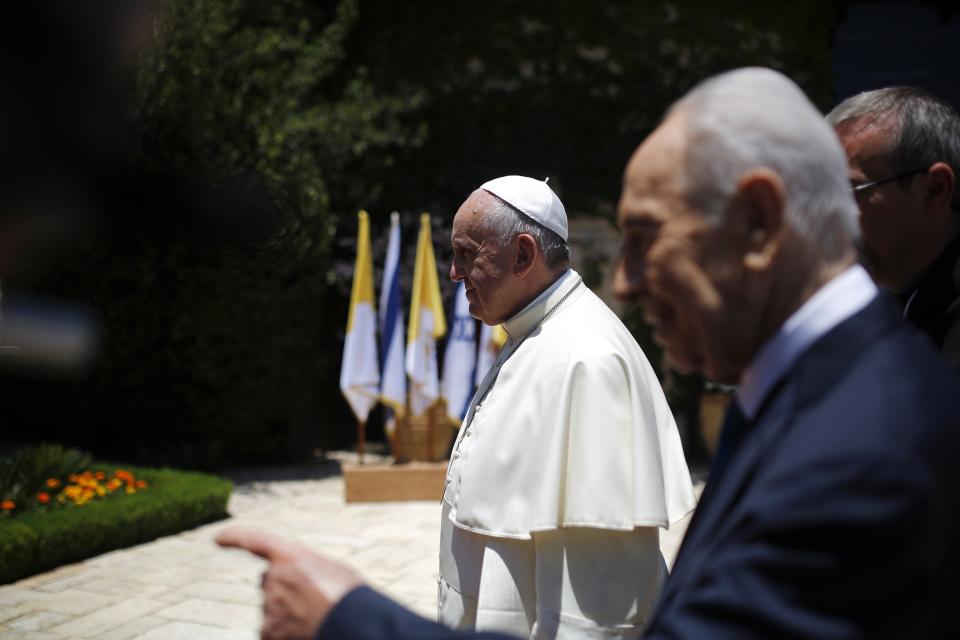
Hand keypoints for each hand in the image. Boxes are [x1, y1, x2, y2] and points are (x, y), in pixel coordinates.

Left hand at [216, 527, 364, 639]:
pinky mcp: (268, 631)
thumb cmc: (350, 595)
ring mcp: (270, 605)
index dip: (235, 537)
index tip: (217, 538)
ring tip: (315, 617)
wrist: (353, 623)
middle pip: (269, 582)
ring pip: (272, 608)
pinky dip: (283, 632)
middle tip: (310, 599)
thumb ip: (305, 570)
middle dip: (282, 589)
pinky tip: (304, 631)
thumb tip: (297, 585)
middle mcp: (274, 577)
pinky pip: (270, 630)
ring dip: (287, 612)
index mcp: (290, 556)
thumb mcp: (331, 570)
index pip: (254, 541)